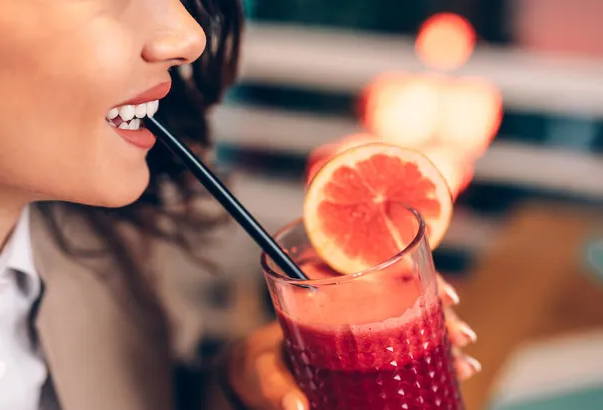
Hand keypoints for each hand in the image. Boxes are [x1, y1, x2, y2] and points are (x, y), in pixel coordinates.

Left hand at [227, 276, 478, 409]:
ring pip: (406, 311)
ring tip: (465, 358)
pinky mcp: (369, 339)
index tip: (441, 295)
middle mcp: (343, 292)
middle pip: (396, 286)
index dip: (411, 273)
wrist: (261, 375)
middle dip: (435, 309)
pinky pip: (403, 336)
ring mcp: (359, 315)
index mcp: (316, 281)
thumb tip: (297, 408)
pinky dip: (430, 349)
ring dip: (440, 331)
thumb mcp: (264, 372)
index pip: (368, 262)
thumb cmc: (260, 365)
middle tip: (460, 336)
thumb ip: (277, 386)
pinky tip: (455, 365)